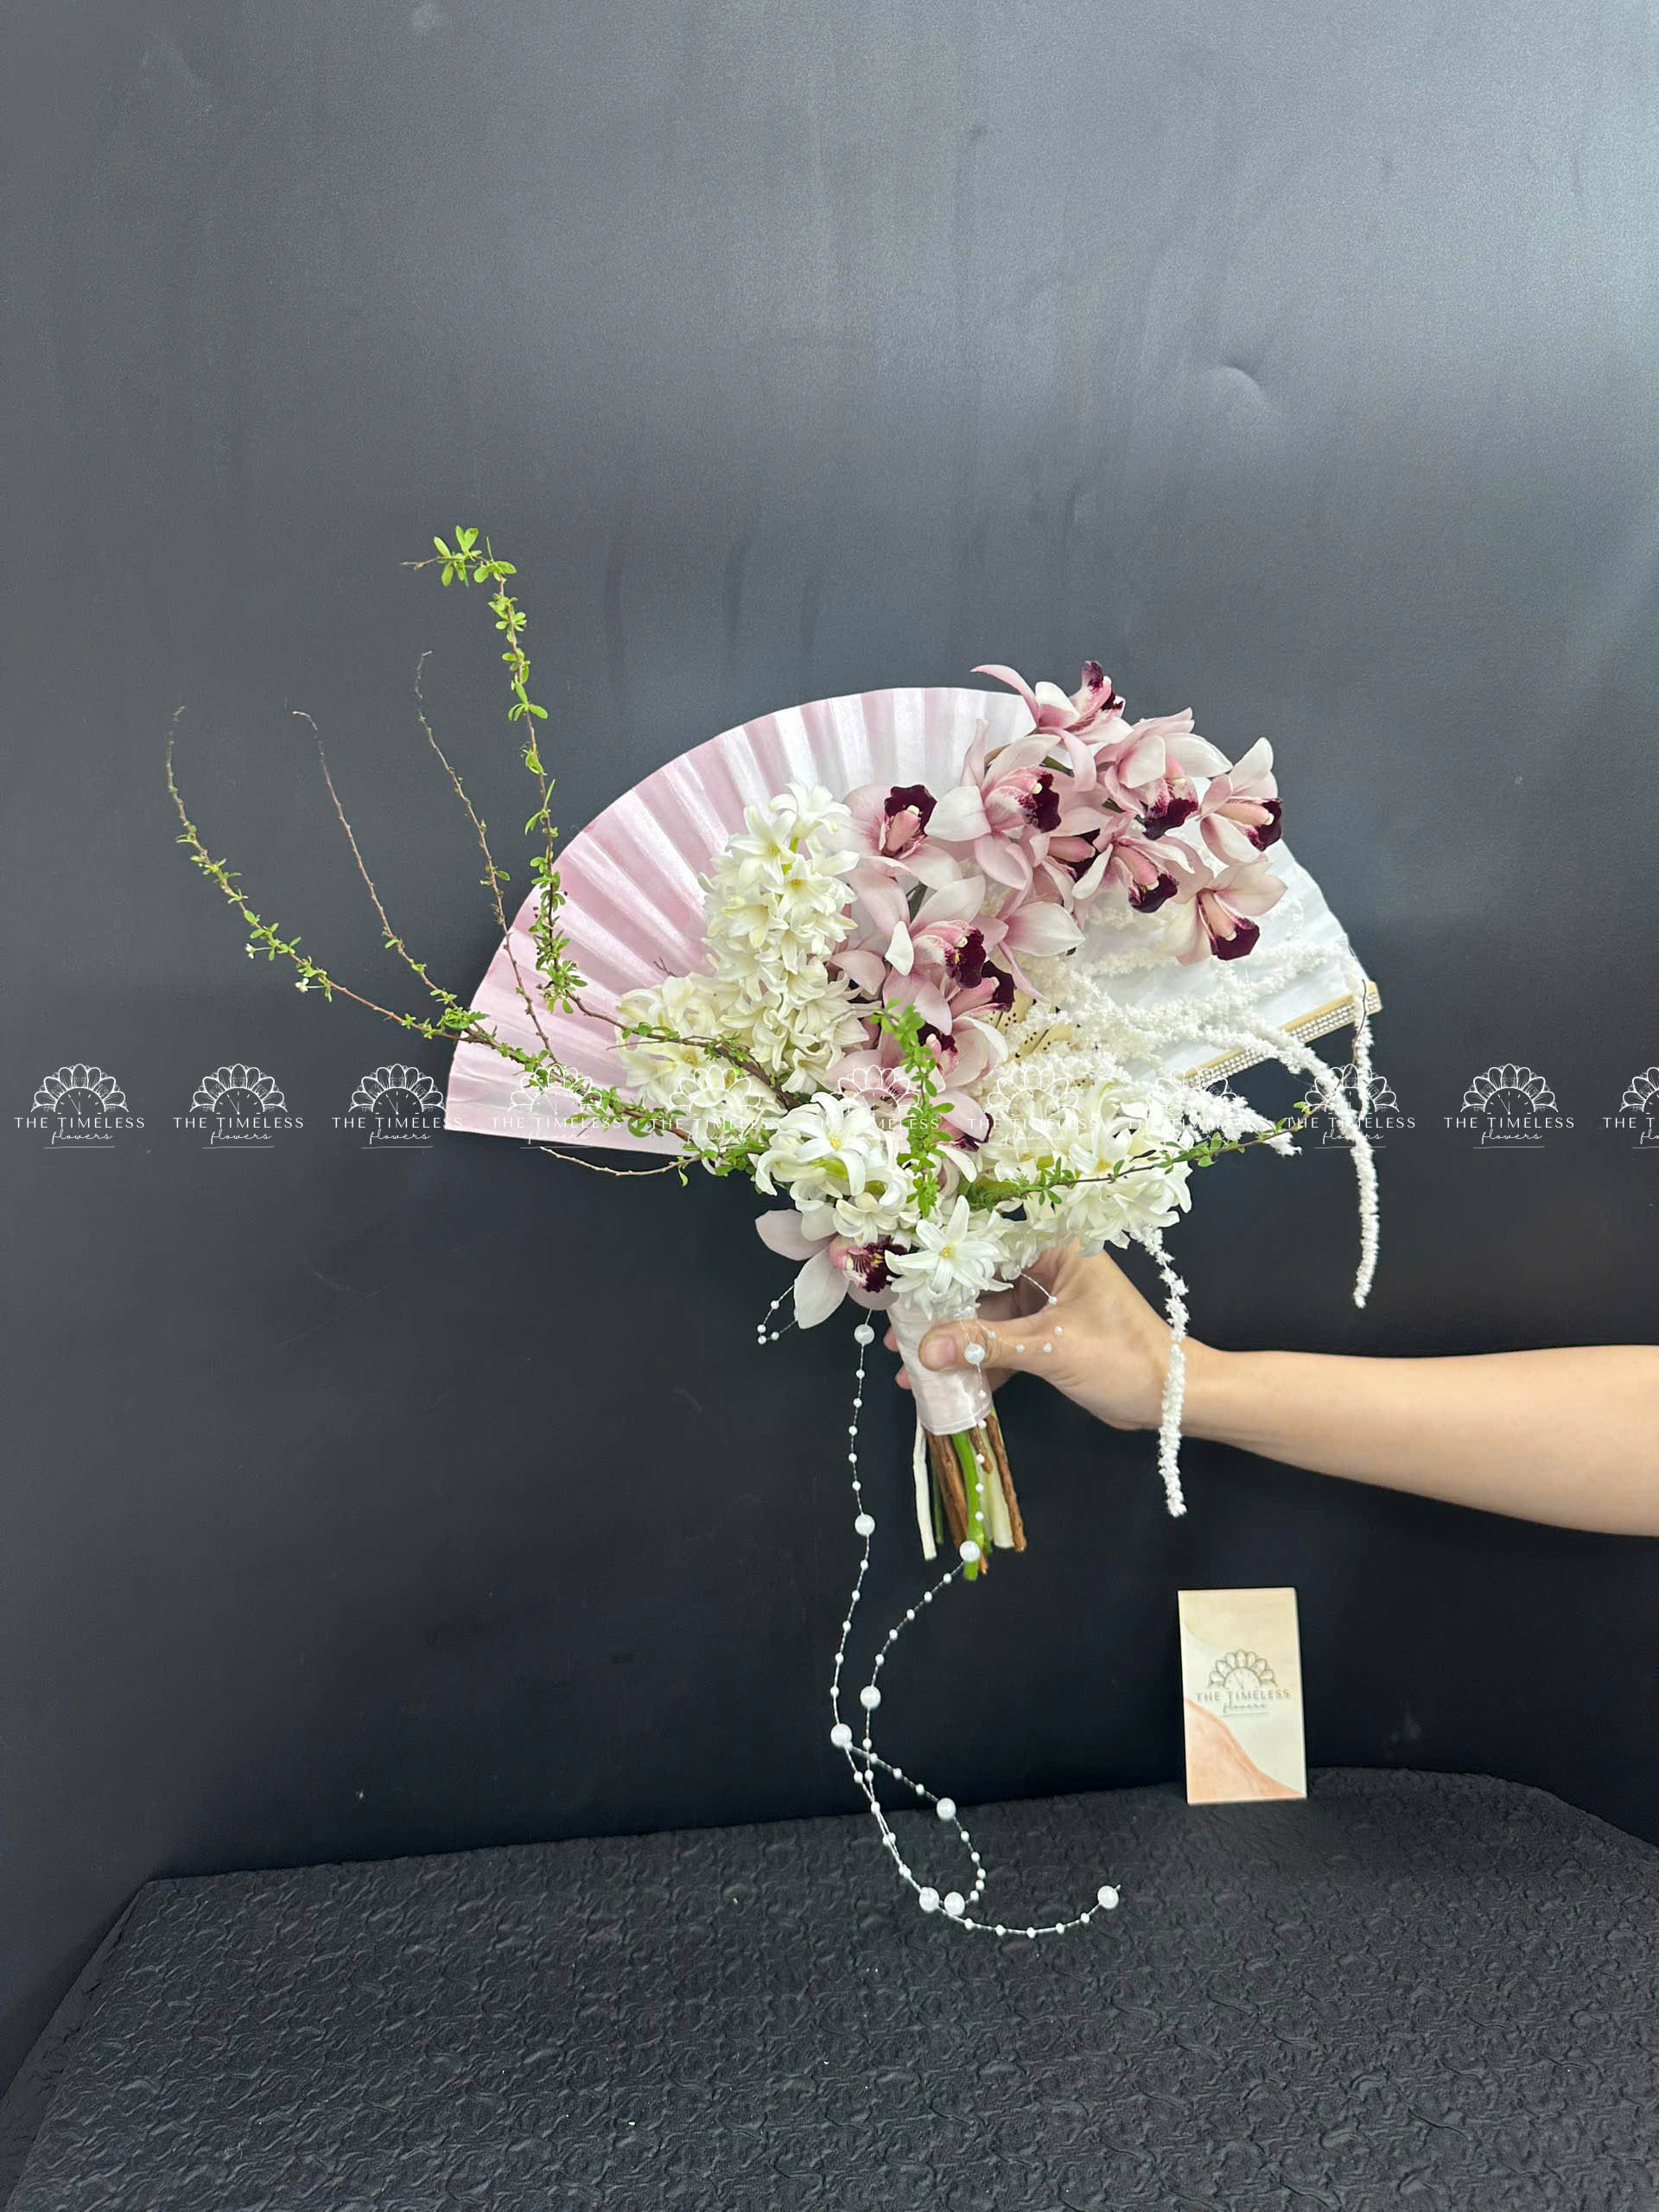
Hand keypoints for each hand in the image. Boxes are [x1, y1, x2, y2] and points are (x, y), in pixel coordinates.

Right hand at [883, 1242, 1191, 1431]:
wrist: (1173, 1400)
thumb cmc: (1124, 1357)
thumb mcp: (1050, 1348)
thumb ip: (986, 1345)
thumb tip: (925, 1350)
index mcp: (1058, 1248)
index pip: (989, 1244)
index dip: (943, 1264)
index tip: (900, 1284)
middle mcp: (1049, 1268)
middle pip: (982, 1284)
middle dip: (941, 1314)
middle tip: (898, 1335)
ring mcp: (1048, 1302)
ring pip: (988, 1317)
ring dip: (956, 1344)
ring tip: (909, 1366)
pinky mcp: (1049, 1335)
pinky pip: (1003, 1342)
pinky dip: (979, 1362)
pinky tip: (946, 1383)